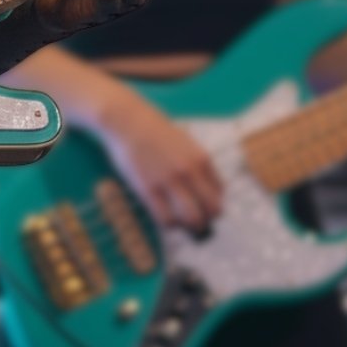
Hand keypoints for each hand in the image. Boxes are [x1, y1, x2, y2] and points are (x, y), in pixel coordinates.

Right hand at [100, 89, 222, 231]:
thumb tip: (203, 191)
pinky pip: (166, 219)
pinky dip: (169, 224)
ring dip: (190, 226)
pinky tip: (164, 217)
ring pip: (193, 219)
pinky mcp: (148, 189)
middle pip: (213, 209)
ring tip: (181, 222)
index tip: (201, 206)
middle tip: (195, 219)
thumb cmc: (153, 130)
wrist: (126, 120)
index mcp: (201, 158)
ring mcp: (169, 181)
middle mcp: (189, 171)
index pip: (220, 193)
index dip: (212, 204)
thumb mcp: (184, 142)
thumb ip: (196, 164)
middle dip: (206, 219)